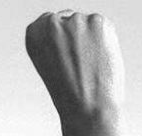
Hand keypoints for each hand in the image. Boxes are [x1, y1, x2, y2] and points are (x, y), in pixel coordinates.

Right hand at [26, 12, 127, 135]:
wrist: (88, 109)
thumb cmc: (72, 95)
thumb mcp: (51, 66)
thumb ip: (56, 42)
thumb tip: (75, 28)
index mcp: (34, 33)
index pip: (52, 21)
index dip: (64, 41)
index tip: (68, 57)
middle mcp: (51, 23)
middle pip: (71, 20)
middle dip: (80, 38)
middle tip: (83, 66)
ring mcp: (75, 21)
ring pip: (89, 24)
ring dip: (94, 41)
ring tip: (92, 67)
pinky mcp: (97, 22)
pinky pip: (106, 28)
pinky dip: (107, 42)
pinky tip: (102, 60)